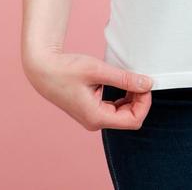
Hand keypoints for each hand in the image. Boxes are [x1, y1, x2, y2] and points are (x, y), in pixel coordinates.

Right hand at [23, 48, 155, 130]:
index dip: (145, 103)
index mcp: (96, 117)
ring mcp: (92, 117)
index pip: (134, 120)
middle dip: (140, 99)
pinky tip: (123, 82)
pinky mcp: (91, 110)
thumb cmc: (66, 69)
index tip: (145, 84)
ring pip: (124, 113)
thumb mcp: (98, 71)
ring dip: (132, 97)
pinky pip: (115, 108)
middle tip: (139, 78)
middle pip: (130, 118)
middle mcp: (95, 122)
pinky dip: (123, 96)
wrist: (42, 69)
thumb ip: (125, 79)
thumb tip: (148, 84)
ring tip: (130, 78)